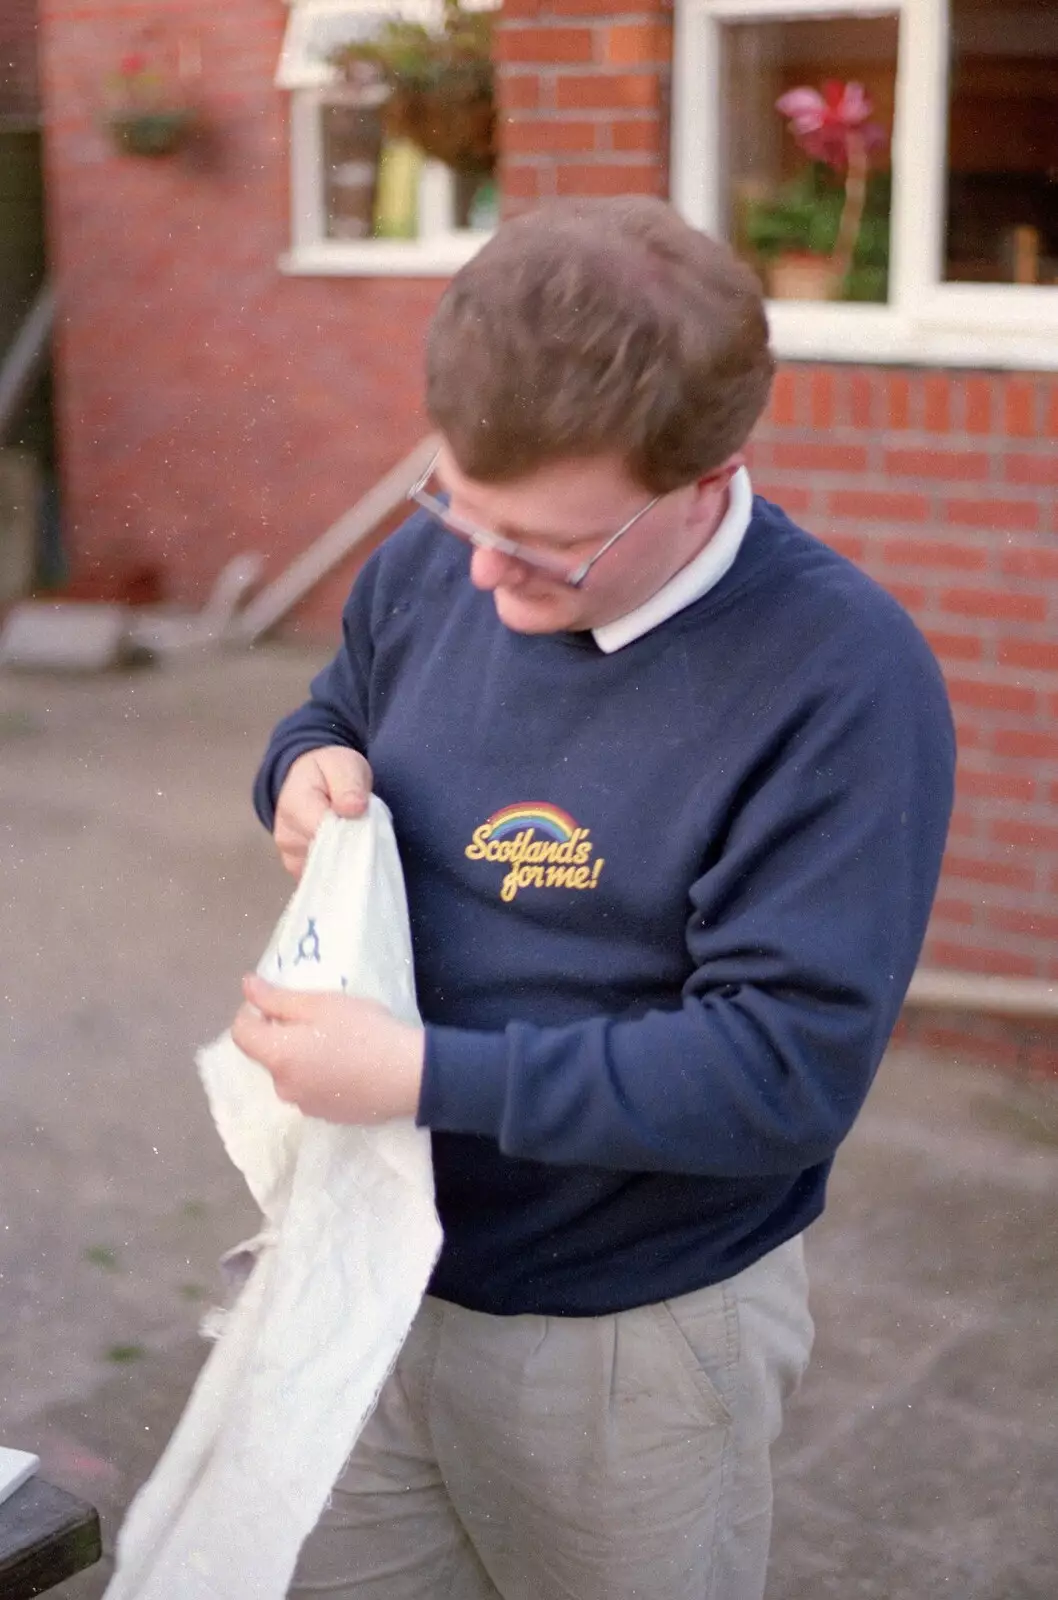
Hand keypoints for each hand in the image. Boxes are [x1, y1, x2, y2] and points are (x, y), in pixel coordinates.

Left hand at [231, 974, 423, 1123]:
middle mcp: (283, 1086)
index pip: (241, 1033)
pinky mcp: (326, 1116)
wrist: (409, 1075)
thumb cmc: (364, 1031)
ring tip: (339, 1043)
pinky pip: (311, 1089)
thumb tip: (246, 986)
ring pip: (292, 1072)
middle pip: (269, 1054)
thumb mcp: (320, 1004)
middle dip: (284, 1034)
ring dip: (303, 1056)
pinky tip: (350, 1065)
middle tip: (320, 1019)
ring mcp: (305, 1106)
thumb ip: (276, 998)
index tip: (278, 1002)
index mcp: (277, 1056)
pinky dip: (320, 1075)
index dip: (252, 1012)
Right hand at [274, 746, 372, 877]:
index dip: (352, 834)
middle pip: (327, 856)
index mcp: (295, 805)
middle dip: (352, 849)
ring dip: (347, 861)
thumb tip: (354, 809)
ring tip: (357, 841)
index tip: (370, 829)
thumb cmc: (327, 772)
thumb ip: (349, 785)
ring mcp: (290, 857)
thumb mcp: (343, 766)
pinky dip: (339, 871)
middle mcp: (286, 836)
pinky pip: (324, 880)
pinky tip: (349, 855)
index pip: (325, 831)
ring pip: (327, 872)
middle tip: (370, 835)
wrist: (308, 780)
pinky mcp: (298, 871)